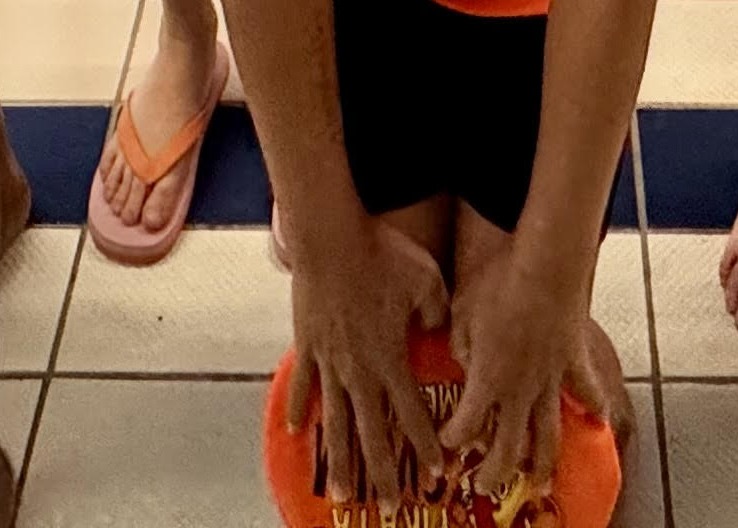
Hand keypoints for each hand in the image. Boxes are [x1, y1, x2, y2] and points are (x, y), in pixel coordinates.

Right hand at [282, 208, 452, 514]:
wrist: (331, 236)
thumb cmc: (382, 253)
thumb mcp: (428, 279)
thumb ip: (439, 311)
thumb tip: (441, 329)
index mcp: (390, 359)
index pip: (412, 415)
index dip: (426, 447)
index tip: (437, 475)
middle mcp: (359, 370)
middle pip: (372, 435)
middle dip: (383, 475)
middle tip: (389, 508)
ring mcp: (329, 361)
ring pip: (335, 422)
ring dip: (341, 461)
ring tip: (343, 493)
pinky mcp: (307, 345)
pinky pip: (302, 386)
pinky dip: (298, 409)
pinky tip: (296, 432)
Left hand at [446, 239, 599, 504]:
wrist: (547, 264)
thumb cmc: (500, 281)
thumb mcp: (461, 312)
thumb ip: (458, 345)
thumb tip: (462, 361)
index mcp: (487, 380)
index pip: (466, 426)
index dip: (453, 440)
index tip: (447, 442)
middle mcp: (520, 390)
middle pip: (508, 448)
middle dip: (494, 473)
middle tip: (485, 486)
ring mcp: (551, 379)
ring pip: (547, 435)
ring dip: (543, 464)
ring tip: (541, 484)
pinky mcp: (575, 361)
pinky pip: (586, 391)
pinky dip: (594, 407)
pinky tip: (599, 420)